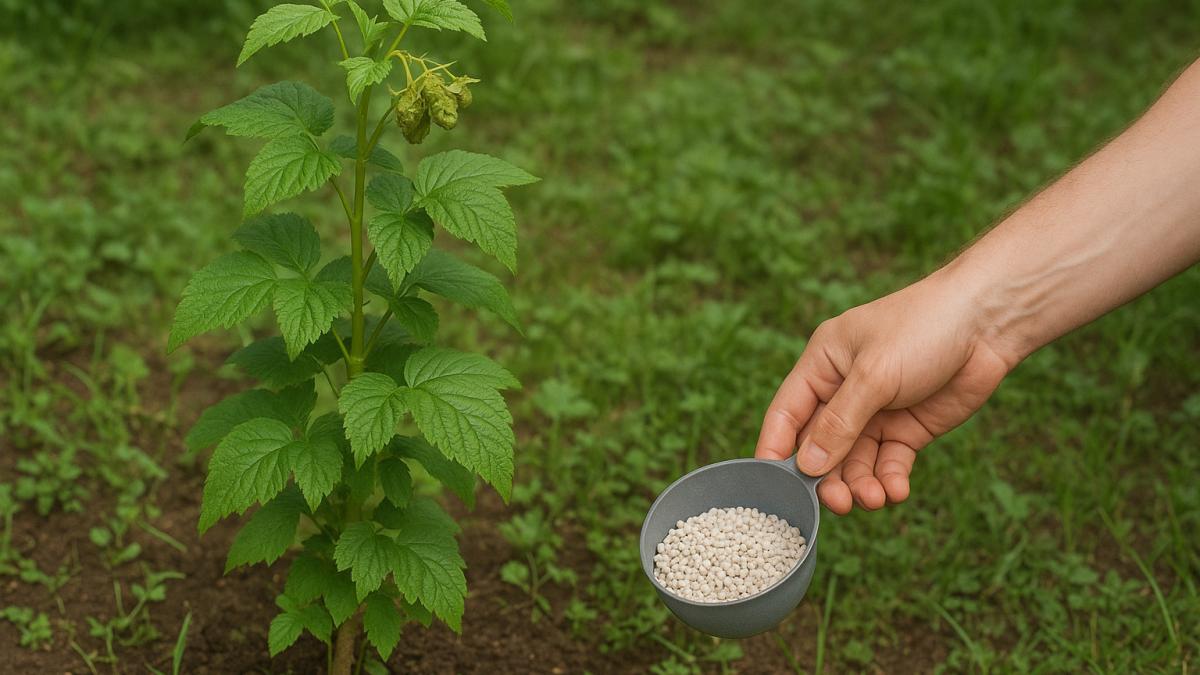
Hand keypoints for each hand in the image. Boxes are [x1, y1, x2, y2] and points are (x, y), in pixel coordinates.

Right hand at [754, 270, 1013, 513]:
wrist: (988, 322)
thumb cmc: (922, 328)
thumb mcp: (874, 374)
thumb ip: (839, 422)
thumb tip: (807, 466)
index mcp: (822, 365)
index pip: (787, 414)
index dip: (777, 450)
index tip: (773, 489)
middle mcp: (843, 392)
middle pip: (821, 447)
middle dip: (827, 477)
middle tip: (839, 503)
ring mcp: (876, 413)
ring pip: (855, 461)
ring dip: (861, 484)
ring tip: (874, 499)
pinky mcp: (908, 428)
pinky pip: (888, 463)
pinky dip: (889, 480)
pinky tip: (896, 492)